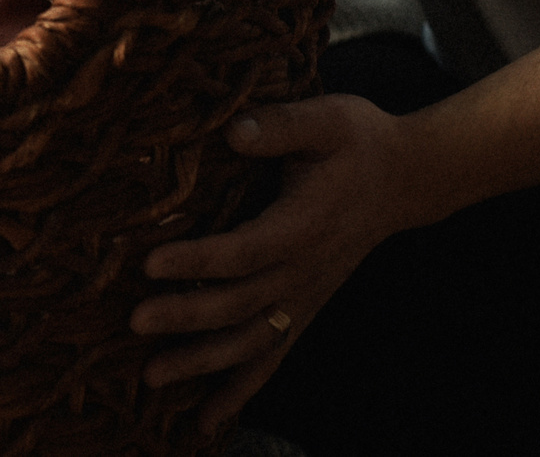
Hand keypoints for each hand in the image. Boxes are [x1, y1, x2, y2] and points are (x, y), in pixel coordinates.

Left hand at [131, 94, 416, 438]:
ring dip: (202, 364)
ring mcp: (305, 296)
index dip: (198, 260)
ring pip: (252, 342)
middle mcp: (303, 271)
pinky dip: (240, 390)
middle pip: (238, 304)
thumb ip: (280, 126)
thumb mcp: (326, 119)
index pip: (243, 251)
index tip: (150, 263)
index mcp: (301, 226)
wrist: (404, 178)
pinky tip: (207, 420)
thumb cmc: (357, 142)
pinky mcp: (305, 307)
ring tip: (152, 379)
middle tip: (135, 322)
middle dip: (186, 318)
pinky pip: (272, 356)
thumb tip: (234, 130)